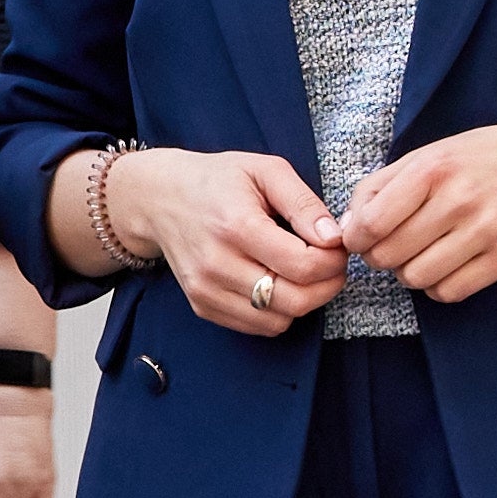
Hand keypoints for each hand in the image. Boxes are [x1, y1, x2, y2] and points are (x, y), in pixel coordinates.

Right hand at [133, 148, 350, 338]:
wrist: (160, 198)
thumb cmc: (217, 180)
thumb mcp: (265, 171)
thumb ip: (303, 203)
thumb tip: (333, 238)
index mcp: (237, 226)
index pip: (304, 265)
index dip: (333, 260)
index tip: (336, 246)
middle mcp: (217, 265)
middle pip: (295, 300)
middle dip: (327, 285)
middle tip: (331, 264)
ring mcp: (206, 290)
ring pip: (279, 320)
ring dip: (305, 301)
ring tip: (304, 273)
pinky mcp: (202, 306)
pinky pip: (258, 327)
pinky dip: (279, 311)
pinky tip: (278, 283)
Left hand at [338, 117, 496, 308]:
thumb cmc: (481, 158)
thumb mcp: (429, 154)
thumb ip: (380, 185)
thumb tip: (344, 227)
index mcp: (433, 169)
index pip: (370, 223)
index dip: (356, 237)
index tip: (363, 236)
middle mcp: (459, 200)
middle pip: (388, 255)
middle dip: (380, 256)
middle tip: (392, 244)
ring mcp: (486, 231)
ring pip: (416, 278)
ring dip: (408, 272)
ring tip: (419, 253)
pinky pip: (449, 293)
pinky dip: (438, 285)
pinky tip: (445, 265)